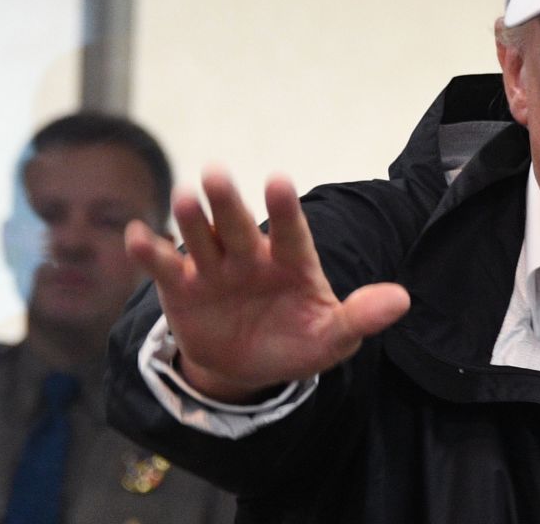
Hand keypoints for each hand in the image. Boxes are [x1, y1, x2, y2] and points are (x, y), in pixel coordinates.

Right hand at [125, 168, 409, 402]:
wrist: (247, 366)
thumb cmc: (297, 340)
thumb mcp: (332, 337)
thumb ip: (360, 316)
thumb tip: (402, 300)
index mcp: (292, 262)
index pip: (291, 233)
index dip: (284, 210)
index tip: (278, 182)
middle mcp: (251, 256)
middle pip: (238, 225)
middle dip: (227, 202)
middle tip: (214, 173)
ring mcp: (214, 268)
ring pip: (201, 237)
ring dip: (191, 219)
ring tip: (183, 198)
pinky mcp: (180, 286)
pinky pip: (162, 265)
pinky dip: (148, 251)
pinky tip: (137, 236)